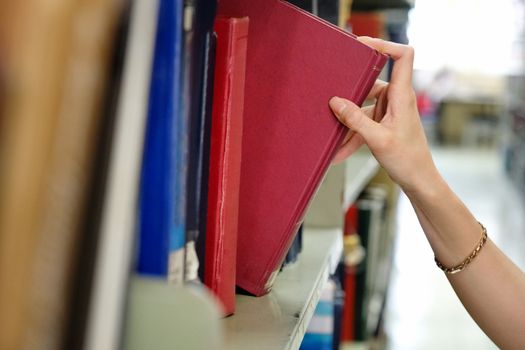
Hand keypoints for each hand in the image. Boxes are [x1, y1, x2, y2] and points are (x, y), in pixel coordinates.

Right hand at [329, 37, 438, 193]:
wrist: (418, 180)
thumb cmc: (407, 159)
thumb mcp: (377, 139)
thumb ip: (355, 119)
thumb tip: (336, 102)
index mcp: (402, 96)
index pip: (402, 57)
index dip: (384, 45)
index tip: (362, 44)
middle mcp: (397, 99)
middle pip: (371, 83)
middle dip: (351, 95)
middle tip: (333, 99)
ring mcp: (390, 111)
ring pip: (363, 108)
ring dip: (349, 123)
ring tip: (334, 137)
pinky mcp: (384, 124)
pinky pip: (363, 124)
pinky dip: (352, 135)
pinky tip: (340, 150)